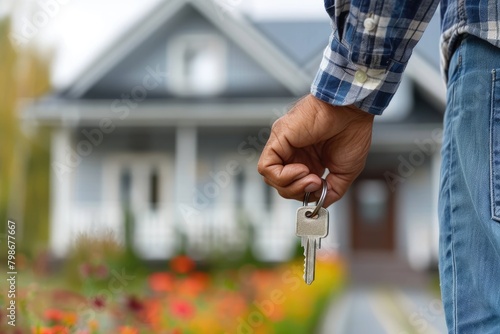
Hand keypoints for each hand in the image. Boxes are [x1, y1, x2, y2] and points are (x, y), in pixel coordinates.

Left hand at [257, 94, 373, 206]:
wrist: (353, 111)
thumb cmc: (352, 132)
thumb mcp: (344, 172)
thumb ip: (331, 191)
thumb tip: (320, 204)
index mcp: (308, 160)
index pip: (293, 186)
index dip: (304, 194)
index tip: (321, 190)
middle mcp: (293, 154)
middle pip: (280, 185)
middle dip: (298, 192)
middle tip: (317, 183)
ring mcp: (284, 146)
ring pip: (270, 178)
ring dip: (291, 186)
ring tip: (311, 177)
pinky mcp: (278, 138)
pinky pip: (267, 167)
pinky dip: (282, 176)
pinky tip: (301, 170)